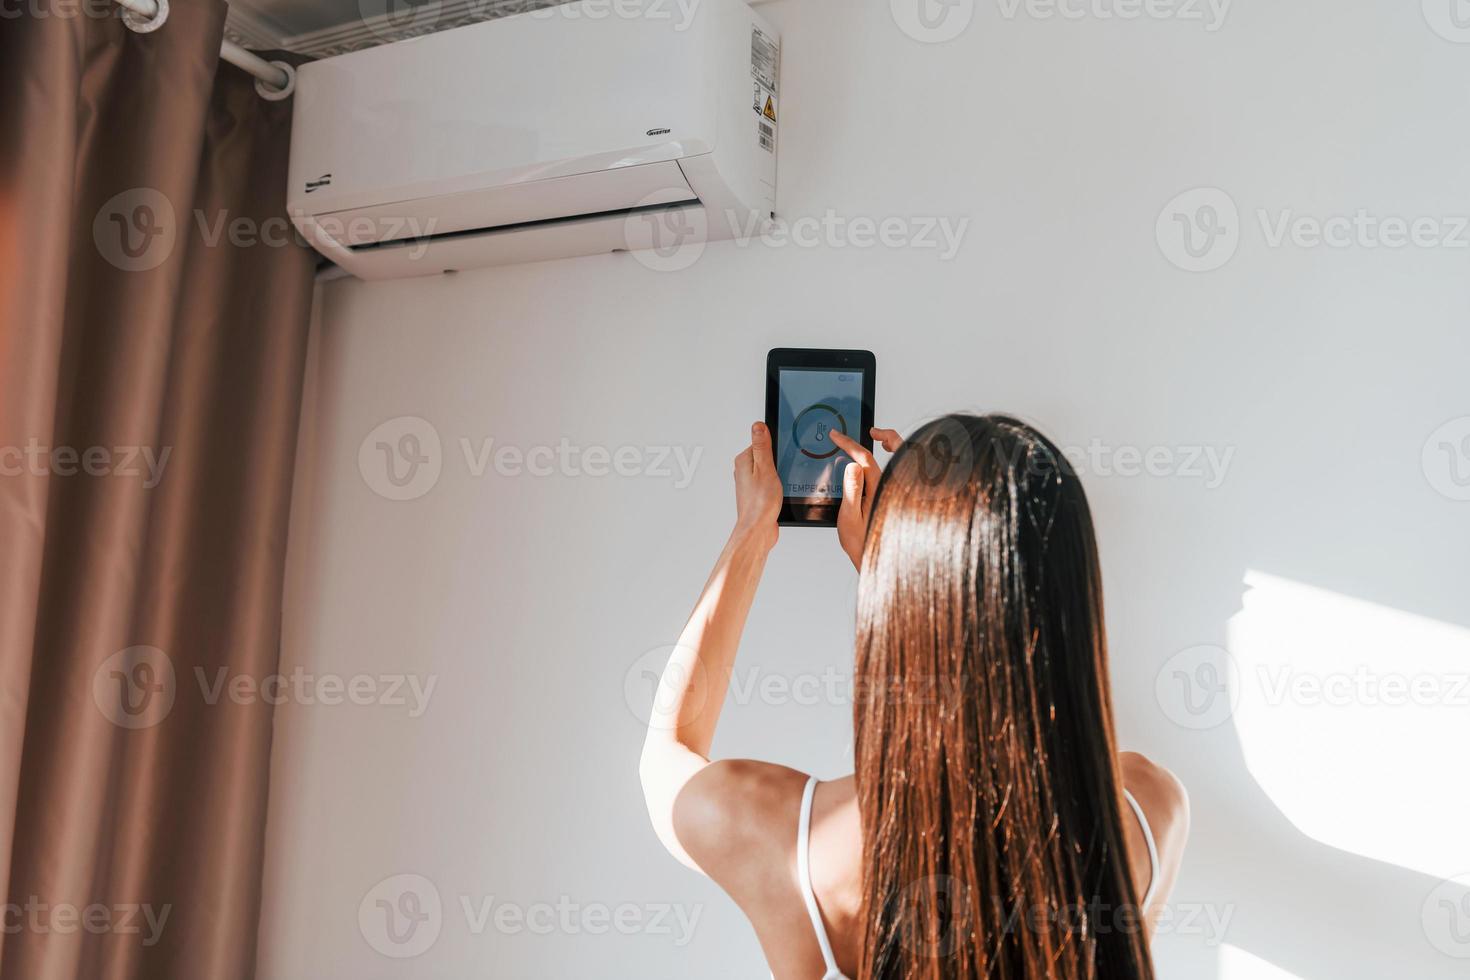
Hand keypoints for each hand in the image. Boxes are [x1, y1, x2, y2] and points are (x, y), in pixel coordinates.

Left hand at [732, 422, 781, 544]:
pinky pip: (770, 482)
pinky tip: (781, 490)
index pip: (761, 442)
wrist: (759, 529)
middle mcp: (744, 471)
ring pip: (769, 469)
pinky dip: (778, 484)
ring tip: (781, 482)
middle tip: (782, 470)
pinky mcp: (758, 493)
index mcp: (744, 461)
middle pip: (766, 456)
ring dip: (779, 474)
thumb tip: (758, 426)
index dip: (775, 446)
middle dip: (777, 461)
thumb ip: (762, 447)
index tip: (782, 453)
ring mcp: (750, 483)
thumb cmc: (760, 503)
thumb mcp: (766, 469)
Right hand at [829, 427, 902, 570]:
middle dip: (886, 436)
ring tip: (881, 441)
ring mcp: (902, 492)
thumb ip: (852, 491)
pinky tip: (890, 465)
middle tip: (872, 430)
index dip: (848, 443)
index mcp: (882, 489)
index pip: (865, 457)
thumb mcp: (850, 519)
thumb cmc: (865, 545)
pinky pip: (907, 473)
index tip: (836, 436)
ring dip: (897, 447)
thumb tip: (853, 465)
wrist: (884, 564)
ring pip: (906, 461)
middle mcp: (896, 487)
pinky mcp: (903, 500)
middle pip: (898, 451)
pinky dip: (901, 462)